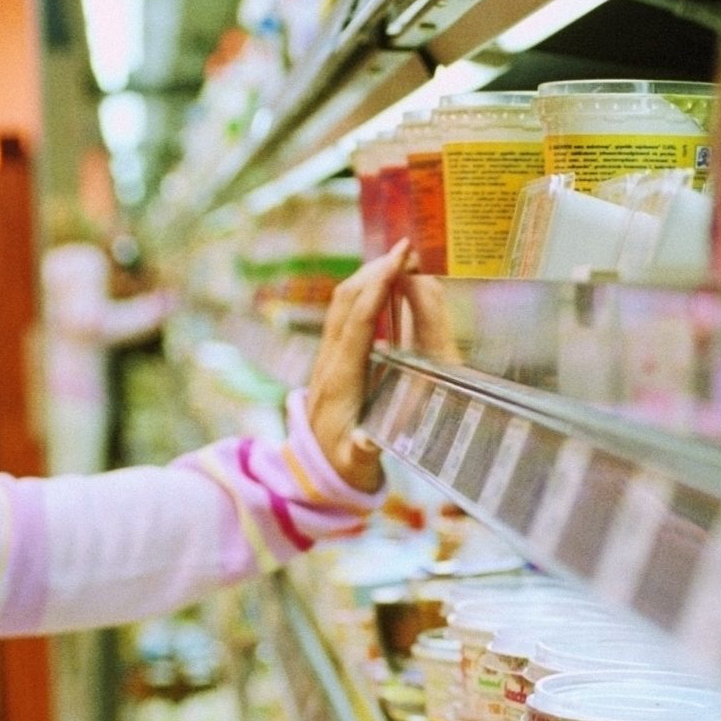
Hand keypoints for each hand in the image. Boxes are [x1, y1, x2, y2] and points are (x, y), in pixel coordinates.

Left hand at [306, 241, 416, 492]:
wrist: (313, 474)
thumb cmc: (343, 469)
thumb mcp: (356, 466)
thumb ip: (363, 452)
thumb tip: (369, 442)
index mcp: (341, 380)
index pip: (359, 322)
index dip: (377, 288)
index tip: (398, 258)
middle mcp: (331, 361)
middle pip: (347, 301)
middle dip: (375, 269)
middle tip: (407, 247)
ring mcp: (328, 357)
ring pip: (343, 303)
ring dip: (369, 275)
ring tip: (399, 257)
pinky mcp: (332, 358)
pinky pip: (346, 314)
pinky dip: (366, 291)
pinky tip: (385, 284)